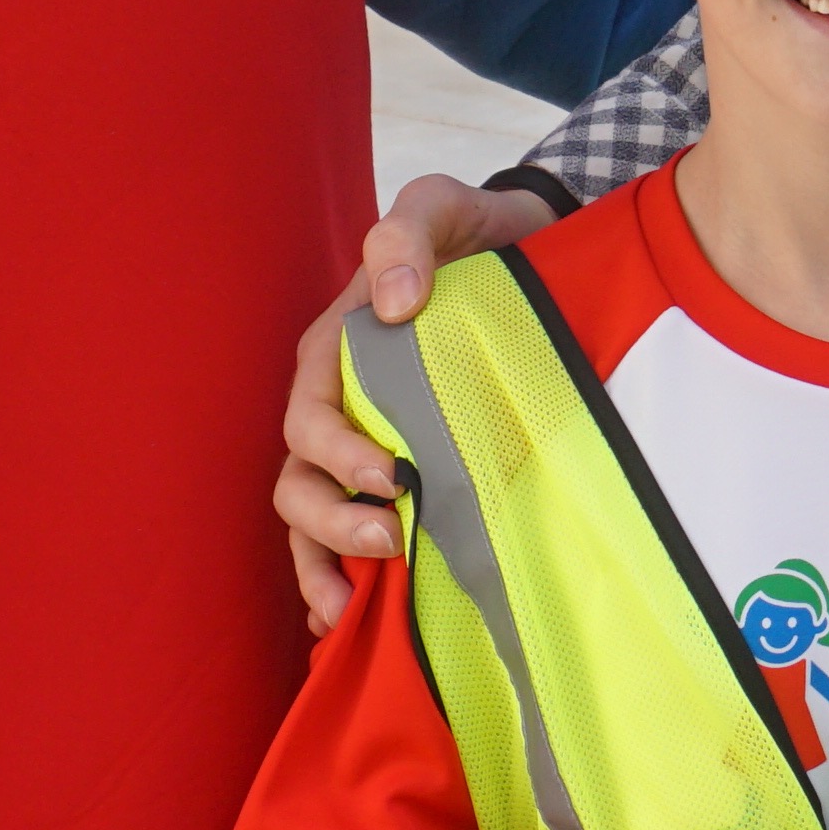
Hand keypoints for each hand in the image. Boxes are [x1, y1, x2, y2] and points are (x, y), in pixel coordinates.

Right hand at [273, 171, 545, 630]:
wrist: (528, 255)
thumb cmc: (477, 234)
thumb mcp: (442, 210)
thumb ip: (407, 237)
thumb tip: (392, 304)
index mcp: (336, 353)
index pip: (310, 416)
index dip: (336, 453)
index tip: (392, 477)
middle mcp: (337, 407)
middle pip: (300, 480)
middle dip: (332, 521)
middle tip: (391, 540)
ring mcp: (360, 446)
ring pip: (310, 519)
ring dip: (323, 563)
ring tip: (354, 602)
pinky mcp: (394, 476)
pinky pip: (342, 537)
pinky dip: (335, 580)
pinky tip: (350, 619)